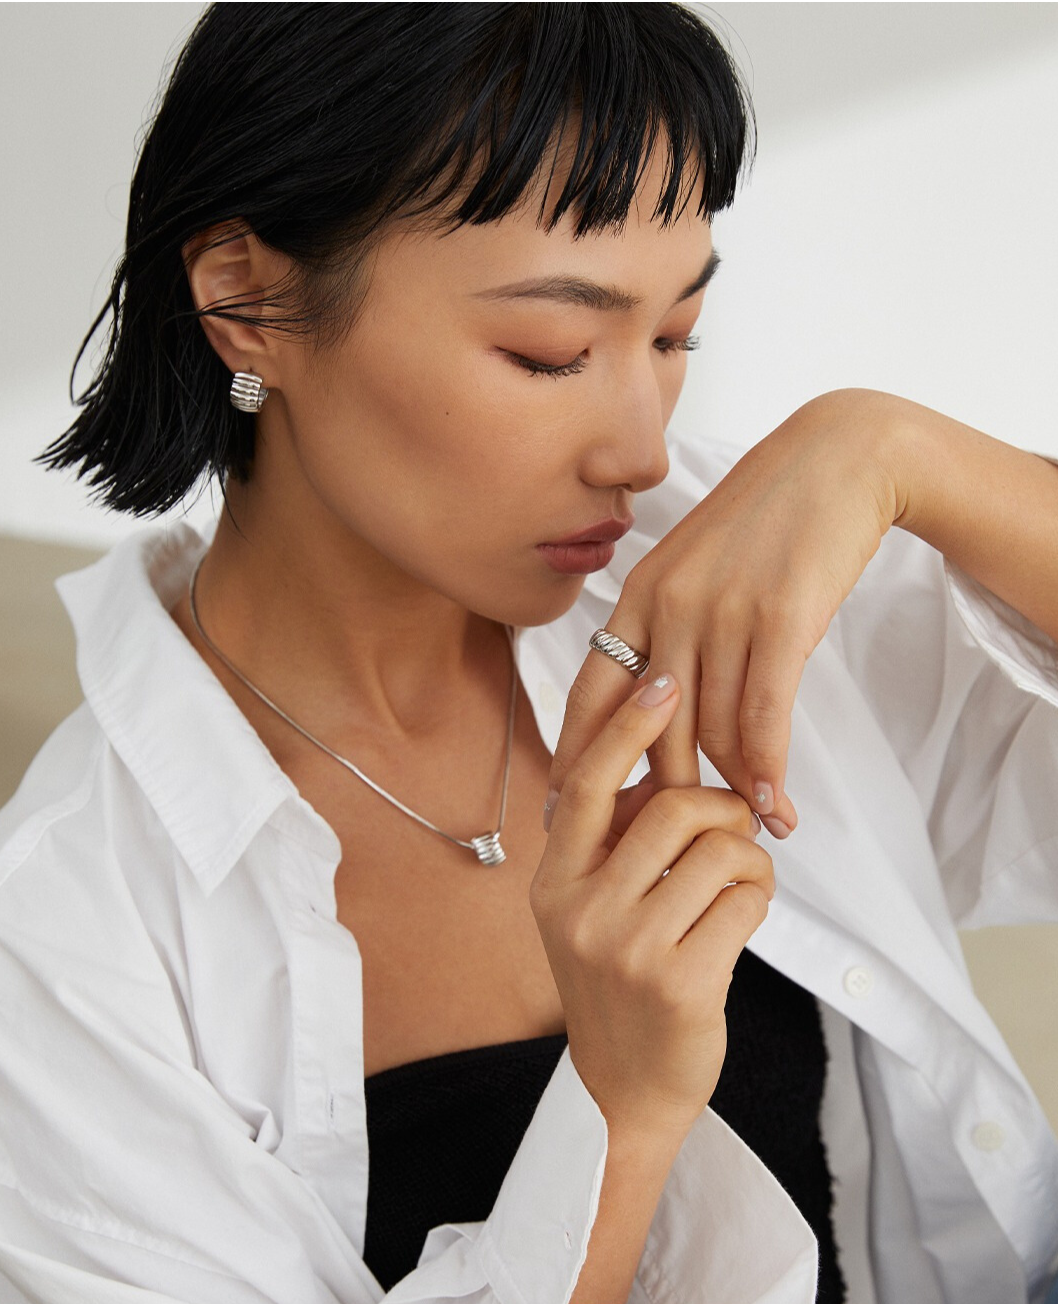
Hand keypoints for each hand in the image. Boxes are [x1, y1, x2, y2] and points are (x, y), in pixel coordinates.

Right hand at [530, 670, 772, 1142]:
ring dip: (750, 857)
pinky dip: (760, 896)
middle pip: (672, 808)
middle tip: (738, 826)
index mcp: (555, 882)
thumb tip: (658, 771)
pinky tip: (745, 916)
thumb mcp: (589, 911)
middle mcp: (582, 910)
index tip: (663, 680)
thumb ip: (612, 846)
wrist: (623, 1089)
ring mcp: (629, 948)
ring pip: (719, 851)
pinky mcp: (681, 981)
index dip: (627, 726)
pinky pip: (746, 899)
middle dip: (722, 806)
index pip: (589, 783)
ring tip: (744, 880)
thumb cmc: (617, 986)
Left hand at [546, 388, 904, 837]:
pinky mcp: (779, 618)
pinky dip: (768, 769)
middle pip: (653, 731)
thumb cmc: (762, 523)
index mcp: (636, 596)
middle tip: (674, 843)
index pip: (591, 696)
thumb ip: (666, 630)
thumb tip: (659, 708)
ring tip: (746, 827)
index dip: (580, 762)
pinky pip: (763, 716)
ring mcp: (721, 612)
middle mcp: (668, 607)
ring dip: (731, 790)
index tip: (572, 815)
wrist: (833, 462)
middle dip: (666, 794)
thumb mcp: (692, 566)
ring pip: (713, 730)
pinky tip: (776, 803)